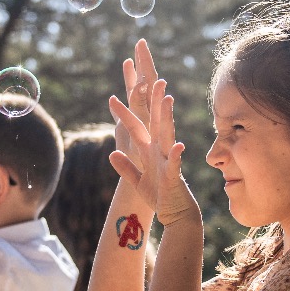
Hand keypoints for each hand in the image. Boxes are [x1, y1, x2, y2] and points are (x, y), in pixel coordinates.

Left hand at [107, 55, 198, 226]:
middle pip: (155, 121)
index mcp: (149, 150)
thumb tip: (112, 152)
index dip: (123, 113)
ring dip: (167, 117)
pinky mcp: (173, 176)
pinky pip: (175, 163)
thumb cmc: (158, 195)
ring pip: (167, 134)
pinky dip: (175, 155)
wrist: (175, 213)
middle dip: (153, 100)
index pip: (135, 127)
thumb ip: (125, 166)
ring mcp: (167, 161)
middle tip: (151, 77)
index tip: (111, 98)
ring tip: (167, 99)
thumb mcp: (136, 180)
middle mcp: (159, 150)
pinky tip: (178, 146)